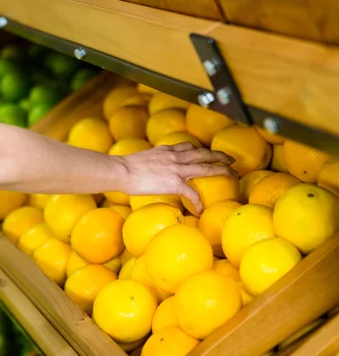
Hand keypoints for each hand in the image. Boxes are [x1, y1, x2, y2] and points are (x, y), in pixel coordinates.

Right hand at [121, 143, 236, 213]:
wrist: (122, 170)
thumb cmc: (126, 166)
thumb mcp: (145, 156)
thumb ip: (154, 159)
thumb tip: (152, 166)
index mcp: (168, 150)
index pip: (189, 146)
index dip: (200, 150)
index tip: (207, 152)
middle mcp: (176, 157)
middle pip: (204, 154)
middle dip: (220, 156)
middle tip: (231, 160)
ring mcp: (177, 170)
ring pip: (206, 168)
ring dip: (221, 170)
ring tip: (233, 175)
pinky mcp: (174, 184)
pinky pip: (192, 194)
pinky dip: (198, 201)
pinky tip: (200, 208)